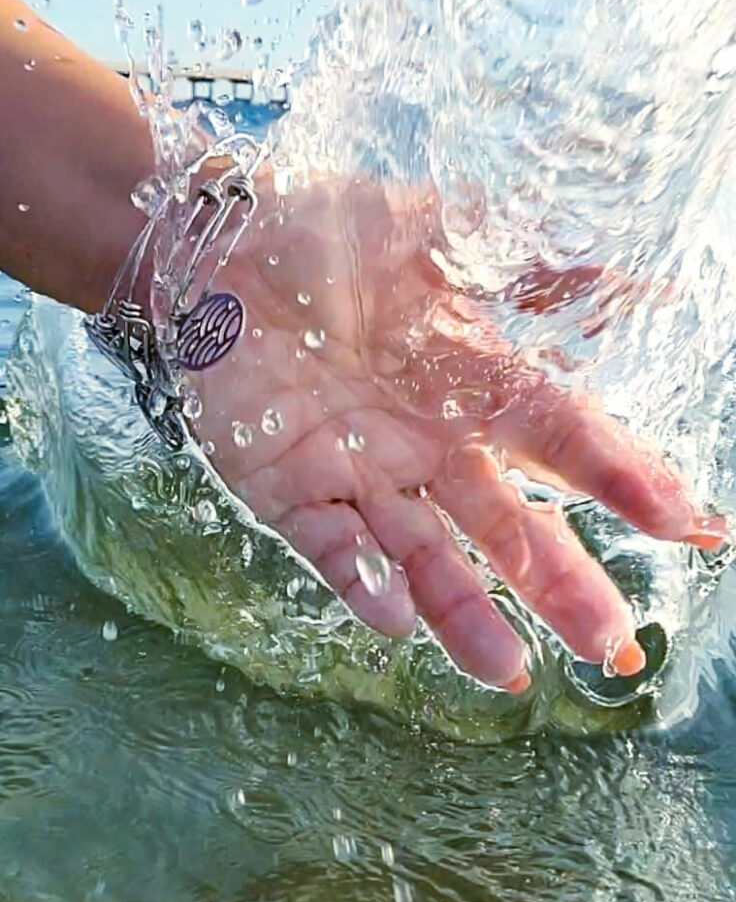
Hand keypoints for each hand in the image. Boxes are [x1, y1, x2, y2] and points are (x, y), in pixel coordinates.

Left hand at [183, 174, 725, 691]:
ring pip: (422, 555)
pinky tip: (396, 618)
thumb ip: (534, 265)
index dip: (624, 480)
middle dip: (556, 584)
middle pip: (504, 524)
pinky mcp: (286, 488)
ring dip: (463, 612)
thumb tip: (656, 286)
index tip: (689, 527)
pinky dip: (360, 581)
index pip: (563, 442)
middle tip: (610, 645)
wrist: (213, 241)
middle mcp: (425, 443)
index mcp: (470, 383)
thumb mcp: (436, 234)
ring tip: (508, 671)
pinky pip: (329, 546)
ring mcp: (357, 472)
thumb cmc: (324, 231)